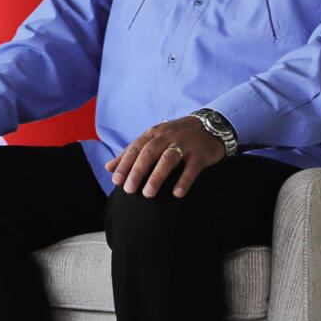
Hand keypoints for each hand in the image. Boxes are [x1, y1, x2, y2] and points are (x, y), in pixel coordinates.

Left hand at [105, 116, 224, 197]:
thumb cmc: (177, 136)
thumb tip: (108, 167)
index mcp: (154, 133)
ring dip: (157, 177)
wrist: (212, 126)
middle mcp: (167, 136)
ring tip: (148, 194)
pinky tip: (177, 193)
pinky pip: (191, 168)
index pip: (135, 148)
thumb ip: (132, 153)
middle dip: (137, 171)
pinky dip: (184, 180)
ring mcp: (185, 144)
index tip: (116, 180)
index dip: (124, 164)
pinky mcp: (200, 153)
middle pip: (149, 153)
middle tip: (128, 190)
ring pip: (168, 159)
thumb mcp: (154, 140)